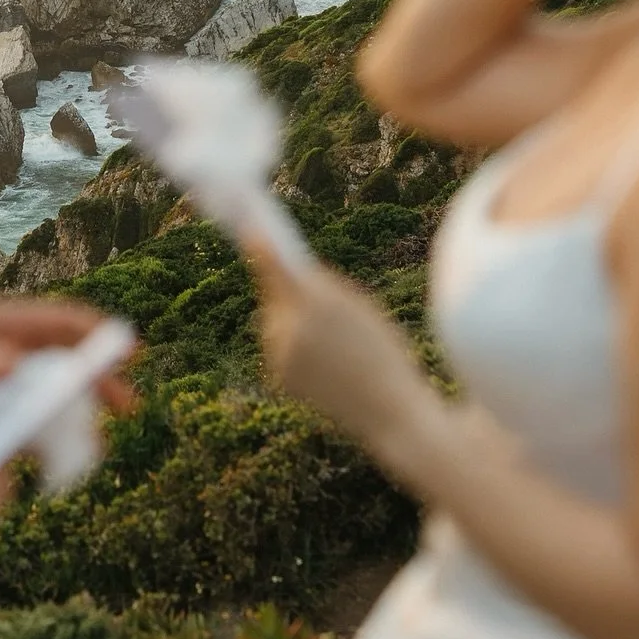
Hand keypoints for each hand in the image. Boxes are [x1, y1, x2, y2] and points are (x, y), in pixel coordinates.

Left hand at [0, 295, 135, 436]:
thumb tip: (10, 367)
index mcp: (6, 326)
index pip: (62, 324)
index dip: (98, 335)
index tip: (129, 351)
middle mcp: (13, 354)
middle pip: (68, 366)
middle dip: (99, 385)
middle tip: (127, 408)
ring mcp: (4, 389)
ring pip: (53, 404)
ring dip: (74, 423)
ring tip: (91, 450)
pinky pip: (27, 434)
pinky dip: (43, 448)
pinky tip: (52, 469)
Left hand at [247, 238, 431, 467]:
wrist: (390, 410)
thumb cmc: (385, 352)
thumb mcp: (362, 307)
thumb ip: (324, 286)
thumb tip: (293, 270)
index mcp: (315, 302)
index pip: (274, 265)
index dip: (260, 245)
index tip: (248, 228)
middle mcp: (289, 326)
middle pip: (273, 293)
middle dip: (285, 290)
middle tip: (310, 293)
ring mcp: (280, 353)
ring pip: (275, 320)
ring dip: (290, 319)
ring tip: (329, 340)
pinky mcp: (278, 374)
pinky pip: (278, 345)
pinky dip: (292, 345)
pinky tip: (322, 361)